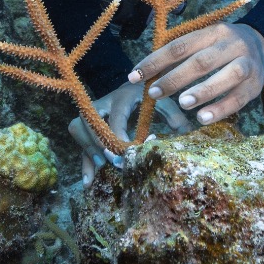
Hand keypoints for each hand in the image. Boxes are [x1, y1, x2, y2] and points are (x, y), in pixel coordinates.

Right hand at [69, 80, 193, 167]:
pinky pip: (80, 140)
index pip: (115, 117)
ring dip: (87, 149)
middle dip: (98, 143)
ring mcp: (93, 112)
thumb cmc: (150, 94)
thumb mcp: (163, 101)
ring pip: (78, 127)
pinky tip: (88, 182)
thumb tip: (186, 133)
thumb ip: (173, 115)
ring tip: (100, 168)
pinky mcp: (89, 123)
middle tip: (113, 161)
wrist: (136, 80)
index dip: (118, 135)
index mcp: (123, 97)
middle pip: (89, 120)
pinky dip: (84, 161)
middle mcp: (104, 102)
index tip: (127, 151)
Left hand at [130, 22, 263, 127]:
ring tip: (183, 103)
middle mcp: (231, 45)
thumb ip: (179, 54)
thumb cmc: (221, 47)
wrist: (262, 45)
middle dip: (176, 78)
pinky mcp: (255, 85)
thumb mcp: (203, 41)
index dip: (155, 61)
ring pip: (227, 75)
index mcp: (212, 32)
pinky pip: (239, 98)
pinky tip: (203, 118)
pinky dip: (221, 108)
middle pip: (202, 61)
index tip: (134, 76)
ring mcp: (247, 64)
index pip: (179, 46)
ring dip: (203, 91)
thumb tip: (145, 74)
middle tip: (155, 93)